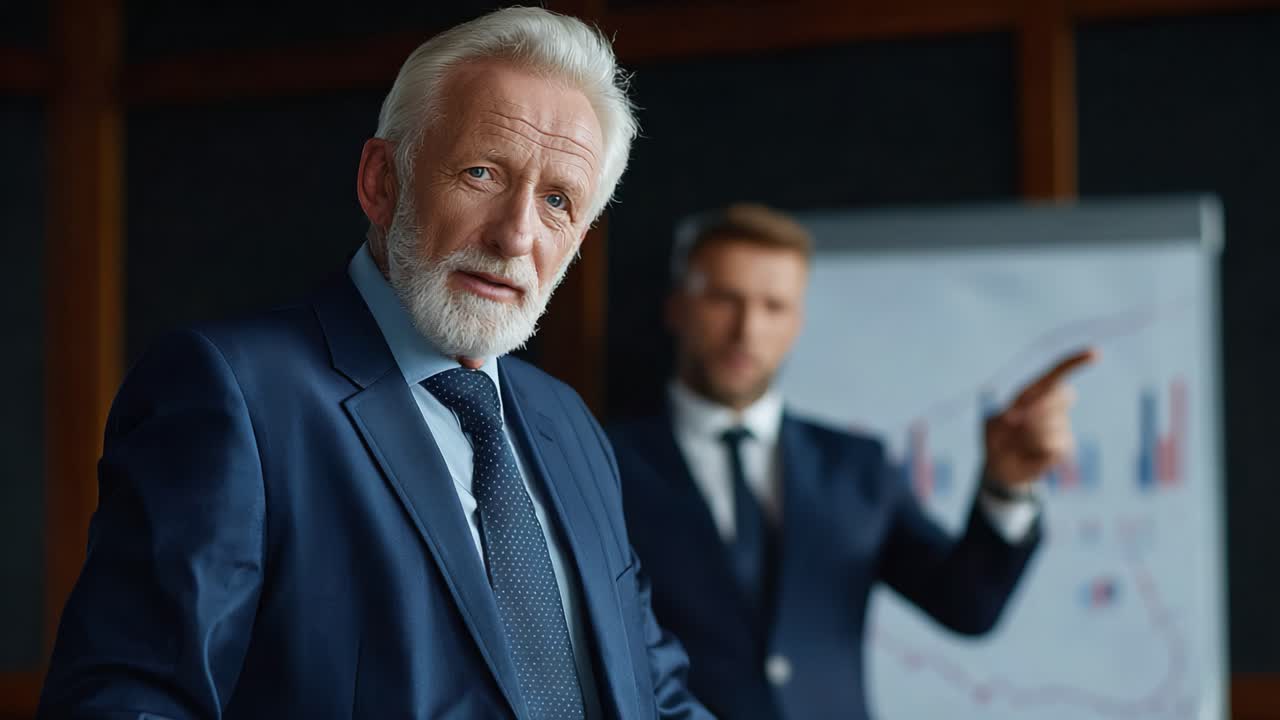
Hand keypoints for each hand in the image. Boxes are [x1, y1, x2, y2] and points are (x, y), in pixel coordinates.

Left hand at [983, 348, 1098, 488]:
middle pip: (1056, 398)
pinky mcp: (1064, 447)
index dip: (1073, 363)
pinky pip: (1052, 447)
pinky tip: (1029, 454)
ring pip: (1050, 426)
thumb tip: (1019, 416)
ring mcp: (1061, 427)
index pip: (1055, 375)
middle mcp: (1052, 407)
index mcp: (1033, 394)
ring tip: (1019, 443)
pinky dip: (1036, 452)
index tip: (1094, 354)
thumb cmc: (996, 440)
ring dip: (1029, 436)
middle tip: (1012, 424)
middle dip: (1034, 410)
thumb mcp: (992, 426)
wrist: (1002, 468)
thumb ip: (1003, 419)